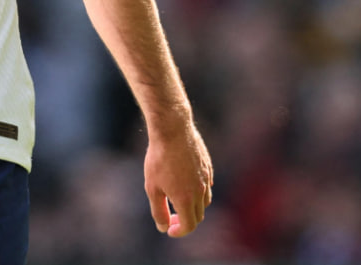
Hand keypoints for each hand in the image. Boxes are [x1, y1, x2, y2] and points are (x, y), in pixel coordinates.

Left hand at [144, 118, 212, 237]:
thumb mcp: (152, 187)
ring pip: (205, 201)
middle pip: (198, 216)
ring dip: (193, 207)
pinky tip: (185, 183)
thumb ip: (158, 210)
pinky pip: (207, 186)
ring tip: (177, 199)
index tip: (169, 229)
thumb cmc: (159, 158)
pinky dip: (199, 192)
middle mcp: (201, 191)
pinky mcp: (208, 166)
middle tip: (170, 216)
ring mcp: (206, 178)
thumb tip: (163, 227)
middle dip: (185, 221)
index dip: (179, 232)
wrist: (172, 130)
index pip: (189, 226)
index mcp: (186, 199)